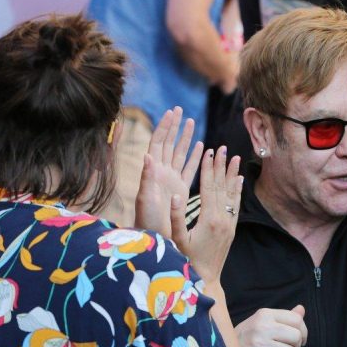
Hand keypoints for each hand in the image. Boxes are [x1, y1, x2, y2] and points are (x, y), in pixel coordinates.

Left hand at [135, 107, 202, 236]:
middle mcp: (162, 172)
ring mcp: (172, 179)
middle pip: (169, 144)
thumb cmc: (147, 220)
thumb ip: (147, 177)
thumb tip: (148, 155)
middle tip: (180, 110)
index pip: (159, 143)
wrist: (155, 236)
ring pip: (180, 153)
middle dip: (174, 127)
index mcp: (153, 172)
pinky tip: (201, 146)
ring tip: (191, 122)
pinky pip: (189, 168)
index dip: (165, 127)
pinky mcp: (181, 188)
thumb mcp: (145, 198)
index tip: (171, 112)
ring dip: (185, 138)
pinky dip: (194, 156)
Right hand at [170, 146, 241, 283]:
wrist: (206, 279)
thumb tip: (174, 195)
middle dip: (221, 166)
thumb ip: (176, 217)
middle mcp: (222, 219)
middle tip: (224, 148)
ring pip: (231, 194)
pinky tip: (240, 180)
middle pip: (221, 187)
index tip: (209, 152)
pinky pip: (236, 205)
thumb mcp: (177, 239)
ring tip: (236, 158)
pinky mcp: (232, 228)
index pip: (209, 188)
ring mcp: (229, 223)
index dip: (208, 169)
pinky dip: (237, 191)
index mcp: (208, 219)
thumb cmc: (187, 260)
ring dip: (232, 174)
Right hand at [235, 306, 307, 346]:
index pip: (296, 320)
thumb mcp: (263, 320)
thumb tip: (301, 310)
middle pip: (296, 336)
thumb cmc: (248, 335)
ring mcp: (258, 344)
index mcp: (265, 314)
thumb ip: (284, 316)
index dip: (303, 330)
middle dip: (296, 346)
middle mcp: (261, 327)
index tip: (299, 338)